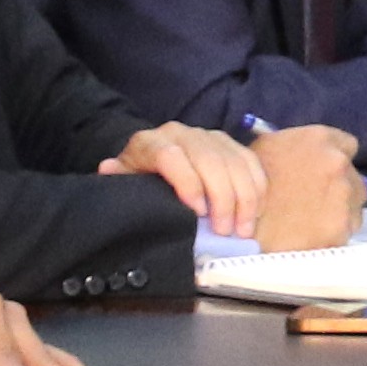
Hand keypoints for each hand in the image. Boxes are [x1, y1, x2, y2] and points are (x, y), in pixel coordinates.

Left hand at [107, 121, 267, 235]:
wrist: (152, 156)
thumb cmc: (138, 178)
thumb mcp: (124, 181)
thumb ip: (118, 178)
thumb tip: (109, 168)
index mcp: (151, 142)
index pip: (171, 156)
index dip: (188, 183)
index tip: (198, 213)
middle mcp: (182, 133)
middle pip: (210, 159)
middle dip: (222, 197)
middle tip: (225, 232)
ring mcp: (209, 135)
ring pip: (235, 161)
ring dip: (245, 197)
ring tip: (243, 229)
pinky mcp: (230, 143)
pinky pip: (251, 162)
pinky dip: (257, 189)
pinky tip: (255, 213)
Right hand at [249, 122, 364, 247]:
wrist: (235, 227)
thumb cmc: (245, 185)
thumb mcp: (266, 150)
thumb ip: (294, 146)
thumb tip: (305, 152)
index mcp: (320, 139)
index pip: (347, 145)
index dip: (334, 160)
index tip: (324, 173)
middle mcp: (337, 163)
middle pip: (353, 178)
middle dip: (338, 189)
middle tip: (315, 202)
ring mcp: (344, 197)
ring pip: (354, 206)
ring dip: (339, 212)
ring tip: (311, 223)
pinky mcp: (342, 228)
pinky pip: (347, 230)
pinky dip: (334, 234)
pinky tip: (311, 237)